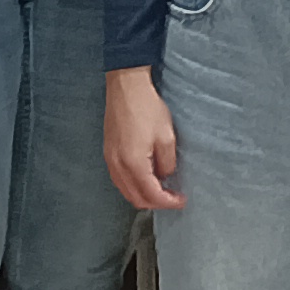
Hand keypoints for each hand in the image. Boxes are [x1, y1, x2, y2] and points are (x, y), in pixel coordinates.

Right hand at [105, 67, 181, 212]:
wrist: (126, 87)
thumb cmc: (146, 108)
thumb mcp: (167, 137)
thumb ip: (167, 164)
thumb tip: (164, 175)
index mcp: (133, 164)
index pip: (152, 195)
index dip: (169, 202)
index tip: (181, 200)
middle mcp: (118, 166)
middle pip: (137, 199)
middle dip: (156, 202)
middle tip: (172, 196)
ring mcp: (110, 160)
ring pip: (126, 191)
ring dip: (144, 194)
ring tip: (161, 188)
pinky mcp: (108, 152)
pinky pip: (119, 179)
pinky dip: (133, 184)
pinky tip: (146, 176)